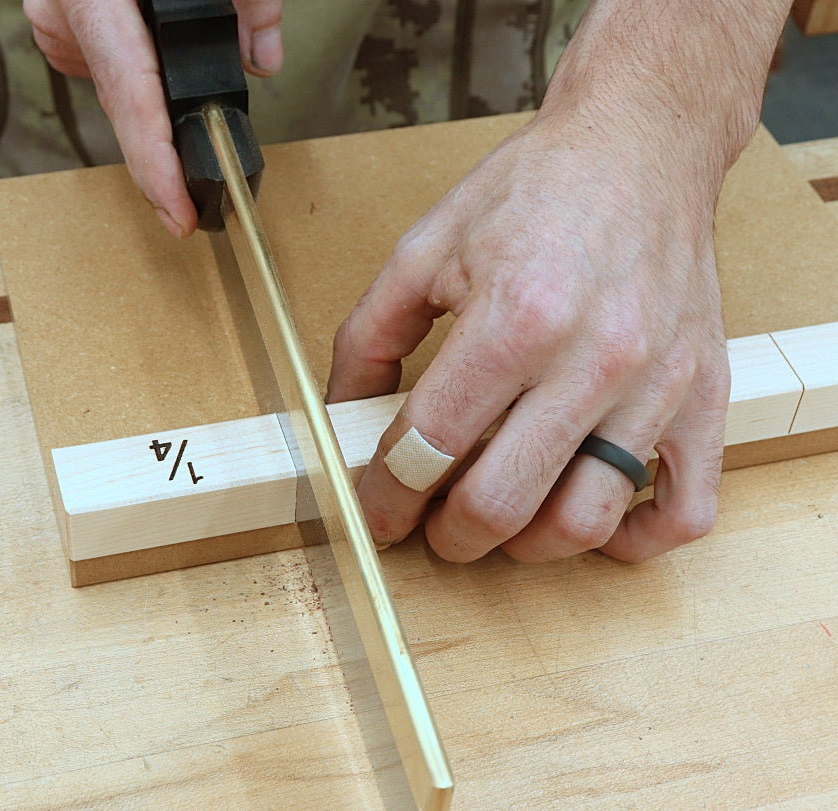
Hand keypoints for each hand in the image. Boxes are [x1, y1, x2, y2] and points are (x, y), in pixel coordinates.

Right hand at [23, 0, 282, 235]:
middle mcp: (65, 11)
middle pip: (126, 102)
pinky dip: (135, 68)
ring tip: (178, 61)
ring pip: (115, 84)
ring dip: (153, 92)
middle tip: (187, 197)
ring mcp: (53, 16)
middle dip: (163, 149)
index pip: (132, 97)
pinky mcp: (56, 17)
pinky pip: (101, 62)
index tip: (179, 214)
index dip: (157, 167)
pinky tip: (150, 48)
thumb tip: (265, 58)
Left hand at [327, 109, 730, 563]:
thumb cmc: (538, 188)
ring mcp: (658, 387)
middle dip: (446, 535)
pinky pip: (684, 511)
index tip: (379, 508)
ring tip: (502, 515)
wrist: (644, 145)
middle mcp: (593, 360)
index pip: (431, 446)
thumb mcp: (427, 245)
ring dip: (526, 544)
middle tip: (432, 522)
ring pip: (584, 523)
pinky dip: (632, 539)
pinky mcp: (706, 397)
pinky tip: (588, 513)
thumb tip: (343, 413)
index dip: (387, 495)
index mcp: (514, 317)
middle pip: (502, 504)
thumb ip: (371, 336)